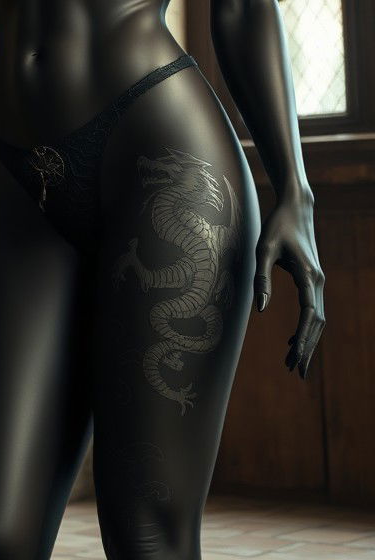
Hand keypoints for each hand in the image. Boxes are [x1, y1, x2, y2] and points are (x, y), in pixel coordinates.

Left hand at [253, 189, 325, 379]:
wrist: (296, 208)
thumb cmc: (276, 226)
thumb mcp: (262, 249)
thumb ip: (261, 278)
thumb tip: (261, 310)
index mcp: (308, 276)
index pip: (309, 315)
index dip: (302, 338)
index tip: (295, 358)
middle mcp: (318, 282)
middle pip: (317, 323)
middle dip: (307, 348)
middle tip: (297, 373)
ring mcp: (318, 281)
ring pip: (317, 319)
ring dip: (307, 341)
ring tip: (295, 364)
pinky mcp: (312, 279)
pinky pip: (313, 310)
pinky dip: (305, 329)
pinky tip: (290, 342)